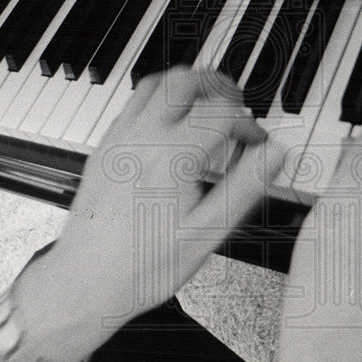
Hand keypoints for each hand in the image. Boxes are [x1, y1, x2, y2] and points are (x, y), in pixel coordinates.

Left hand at [13, 66, 284, 361]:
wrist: (87, 281)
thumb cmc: (144, 266)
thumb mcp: (207, 233)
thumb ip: (245, 187)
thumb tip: (274, 154)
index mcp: (173, 155)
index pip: (222, 113)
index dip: (248, 124)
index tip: (256, 143)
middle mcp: (142, 138)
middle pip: (185, 81)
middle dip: (218, 86)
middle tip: (236, 102)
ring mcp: (118, 140)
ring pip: (155, 84)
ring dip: (185, 86)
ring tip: (205, 104)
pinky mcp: (103, 149)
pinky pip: (132, 105)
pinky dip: (158, 101)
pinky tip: (169, 125)